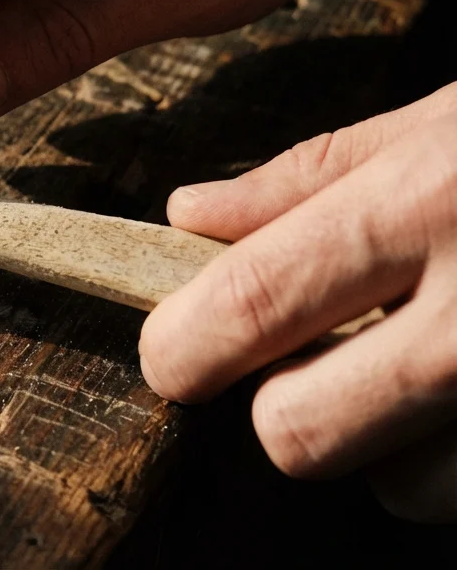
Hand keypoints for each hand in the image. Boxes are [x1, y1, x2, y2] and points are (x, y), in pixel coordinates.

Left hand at [140, 83, 456, 519]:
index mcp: (433, 203)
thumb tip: (188, 215)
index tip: (174, 353)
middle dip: (286, 406)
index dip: (183, 344)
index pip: (253, 303)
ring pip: (402, 489)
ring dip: (396, 442)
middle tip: (323, 357)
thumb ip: (312, 174)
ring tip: (445, 364)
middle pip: (300, 434)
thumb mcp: (455, 114)